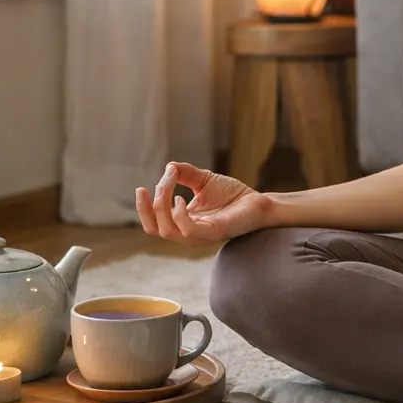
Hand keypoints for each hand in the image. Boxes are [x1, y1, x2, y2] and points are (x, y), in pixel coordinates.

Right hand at [135, 162, 273, 247]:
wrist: (258, 201)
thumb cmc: (232, 195)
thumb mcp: (203, 180)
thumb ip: (185, 174)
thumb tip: (169, 166)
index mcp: (182, 223)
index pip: (152, 223)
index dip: (144, 206)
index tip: (144, 186)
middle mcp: (187, 233)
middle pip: (153, 228)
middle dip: (148, 205)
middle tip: (155, 184)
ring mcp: (199, 236)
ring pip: (166, 230)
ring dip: (162, 205)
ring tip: (170, 184)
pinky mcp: (213, 233)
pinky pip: (186, 230)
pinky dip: (179, 214)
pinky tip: (181, 198)